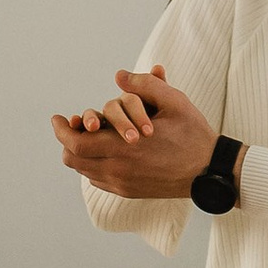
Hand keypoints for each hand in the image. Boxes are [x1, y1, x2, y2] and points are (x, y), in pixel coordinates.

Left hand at [56, 73, 220, 198]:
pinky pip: (98, 180)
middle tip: (69, 126)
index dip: (61, 131)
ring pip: (83, 171)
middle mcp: (119, 169)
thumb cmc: (193, 134)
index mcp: (125, 147)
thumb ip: (145, 86)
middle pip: (73, 159)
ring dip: (80, 153)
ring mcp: (123, 184)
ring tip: (86, 136)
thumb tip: (119, 76)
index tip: (57, 118)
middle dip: (66, 141)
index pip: (76, 143)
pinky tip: (103, 151)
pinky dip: (93, 166)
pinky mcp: (128, 191)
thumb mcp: (174, 102)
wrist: (210, 171)